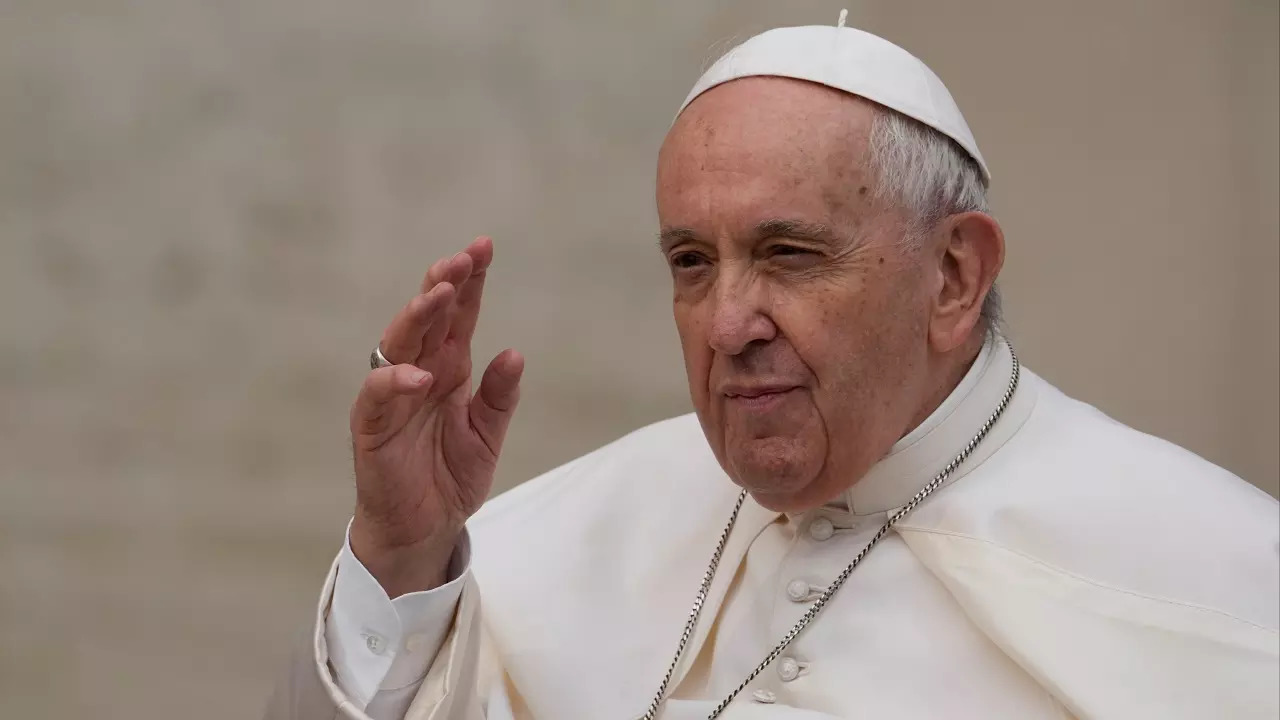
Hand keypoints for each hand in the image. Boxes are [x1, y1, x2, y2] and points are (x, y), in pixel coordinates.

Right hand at [348, 236, 522, 596]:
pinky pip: (378, 395)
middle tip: (463, 258)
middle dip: (443, 284)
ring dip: (418, 316)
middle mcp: (419, 373)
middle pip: (427, 318)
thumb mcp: (487, 434)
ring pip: (399, 344)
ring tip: (441, 294)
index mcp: (448, 368)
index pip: (458, 316)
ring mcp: (393, 397)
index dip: (470, 282)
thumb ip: (500, 396)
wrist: (424, 529)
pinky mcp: (372, 427)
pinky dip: (396, 381)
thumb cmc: (449, 476)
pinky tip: (420, 374)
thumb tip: (514, 352)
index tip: (484, 248)